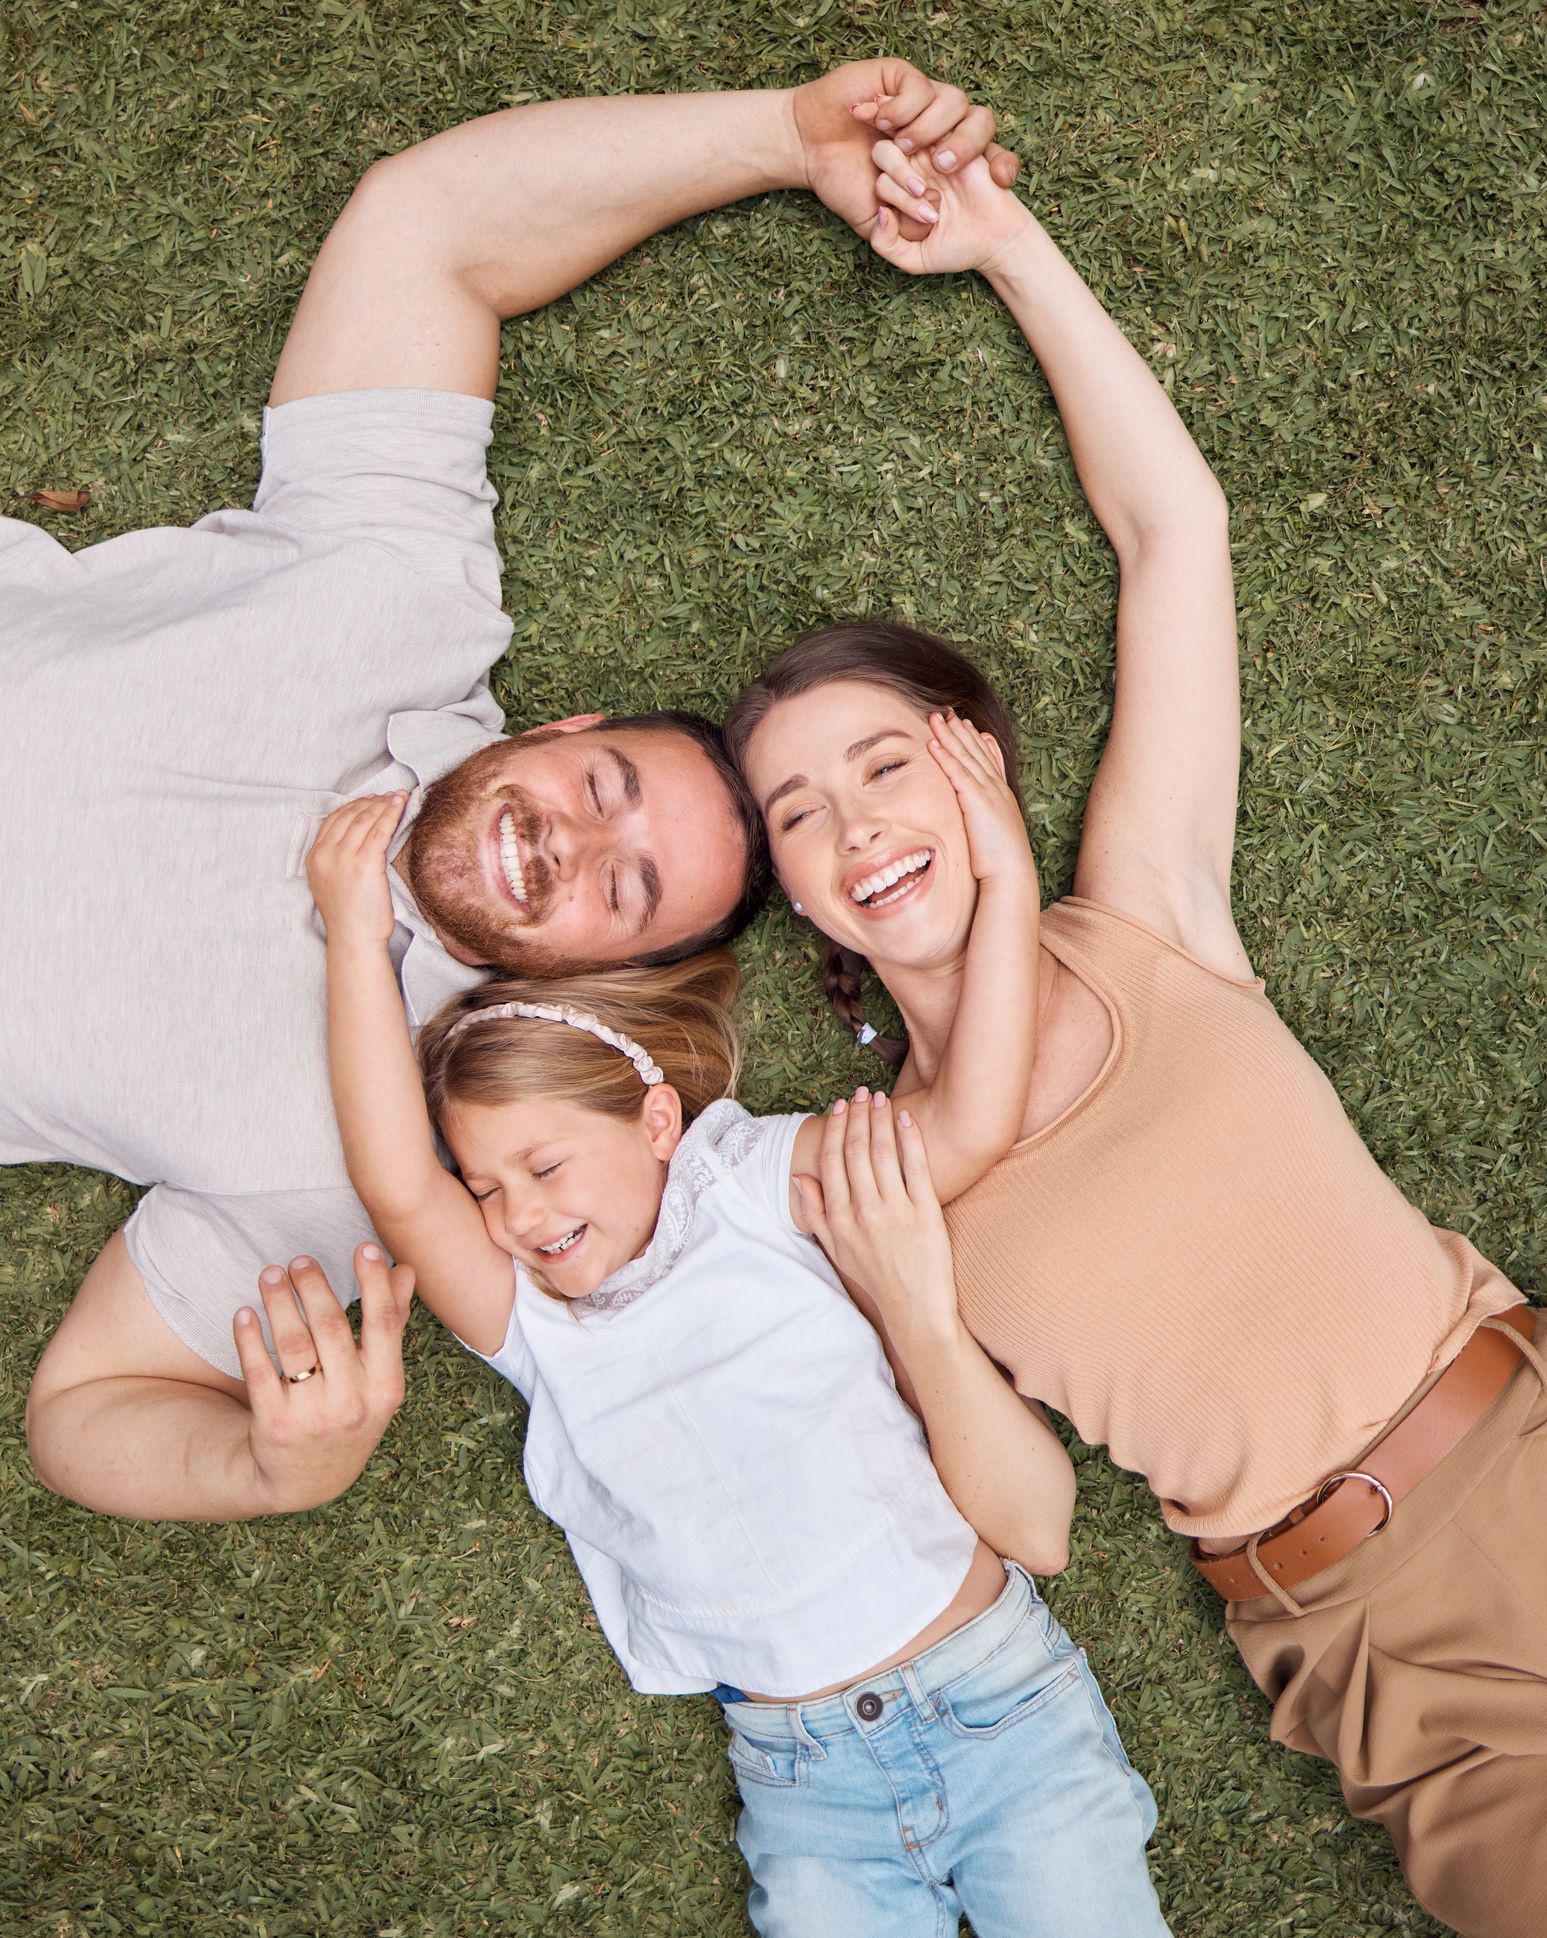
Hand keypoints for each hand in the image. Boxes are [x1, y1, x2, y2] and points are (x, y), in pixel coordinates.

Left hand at [234, 1245, 414, 1512]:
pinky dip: (250, 1338)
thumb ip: (392, 1324)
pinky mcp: (273, 1424)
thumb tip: (406, 1270)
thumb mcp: (379, 1380)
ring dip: (279, 1302)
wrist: (308, 1479)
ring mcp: (312, 1415)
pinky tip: (244, 1313)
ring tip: (270, 1274)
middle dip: (314, 1286)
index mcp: (386, 1388)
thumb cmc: (350, 1413)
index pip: (383, 1324)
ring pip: (292, 1344)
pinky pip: (258, 1371)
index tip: (364, 1247)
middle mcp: (352, 1403)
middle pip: (331, 1328)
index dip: (375, 1283)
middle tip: (299, 1260)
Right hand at [306, 793, 406, 947]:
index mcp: (314, 857)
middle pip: (350, 815)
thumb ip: (337, 859)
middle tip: (389, 795)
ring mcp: (344, 858)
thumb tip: (358, 838)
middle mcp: (326, 854)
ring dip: (384, 803)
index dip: (354, 805)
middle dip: (371, 801)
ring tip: (399, 796)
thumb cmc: (350, 916)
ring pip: (366, 819)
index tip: (370, 798)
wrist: (354, 938)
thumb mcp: (332, 882)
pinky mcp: (365, 863)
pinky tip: (401, 803)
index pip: (333, 819)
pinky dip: (392, 813)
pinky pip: (380, 830)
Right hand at [792, 59, 1018, 241]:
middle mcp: (939, 128)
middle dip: (969, 146)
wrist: (808, 149)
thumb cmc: (842, 183)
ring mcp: (921, 102)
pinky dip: (902, 109)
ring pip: (954, 102)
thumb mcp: (874, 222)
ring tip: (903, 148)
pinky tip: (880, 124)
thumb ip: (899, 238)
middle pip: (981, 123)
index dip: (1002, 166)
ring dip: (931, 129)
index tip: (1001, 183)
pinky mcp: (900, 78)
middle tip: (944, 167)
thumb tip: (928, 226)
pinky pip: (920, 87)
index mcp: (944, 161)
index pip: (989, 158)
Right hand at [796, 1090, 960, 1344]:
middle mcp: (864, 1211)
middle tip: (860, 1092)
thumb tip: (799, 1178)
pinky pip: (916, 1166)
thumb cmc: (874, 1277)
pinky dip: (910, 1138)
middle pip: (856, 1150)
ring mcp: (896, 1210)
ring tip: (879, 1098)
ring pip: (883, 1152)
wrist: (915, 1308)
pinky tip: (906, 1118)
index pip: (832, 1161)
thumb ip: (814, 1214)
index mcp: (840, 1218)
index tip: (838, 1106)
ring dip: (879, 1119)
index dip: (834, 1128)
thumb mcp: (835, 1250)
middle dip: (856, 1115)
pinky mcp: (926, 1212)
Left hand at [868, 149, 1033, 275]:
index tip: (918, 214)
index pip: (877, 176)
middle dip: (898, 178)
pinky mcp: (957, 141)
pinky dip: (939, 147)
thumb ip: (885, 244)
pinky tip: (948, 170)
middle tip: (927, 206)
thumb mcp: (913, 259)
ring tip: (935, 196)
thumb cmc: (956, 248)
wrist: (995, 240)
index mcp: (899, 191)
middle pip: (883, 151)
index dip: (887, 190)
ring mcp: (933, 152)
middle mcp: (912, 167)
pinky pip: (936, 126)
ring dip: (914, 167)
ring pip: (905, 135)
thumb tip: (881, 212)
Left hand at [927, 710, 1036, 889]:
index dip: (977, 742)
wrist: (1011, 874)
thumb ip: (986, 823)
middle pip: (976, 752)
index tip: (969, 726)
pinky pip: (957, 772)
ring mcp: (988, 793)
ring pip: (966, 757)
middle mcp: (997, 789)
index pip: (988, 762)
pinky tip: (934, 743)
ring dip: (950, 735)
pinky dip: (945, 755)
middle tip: (948, 712)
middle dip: (961, 731)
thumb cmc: (1001, 864)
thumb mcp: (995, 837)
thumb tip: (979, 822)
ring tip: (936, 718)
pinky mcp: (976, 800)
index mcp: (1001, 797)